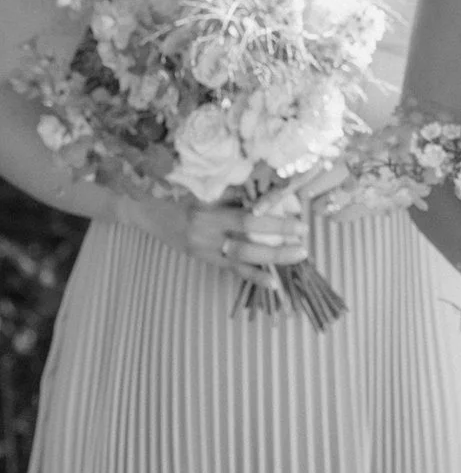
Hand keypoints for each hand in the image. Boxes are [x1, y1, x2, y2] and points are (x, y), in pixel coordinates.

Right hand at [120, 184, 311, 276]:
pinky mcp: (202, 258)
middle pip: (248, 243)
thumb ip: (236, 195)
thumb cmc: (178, 194)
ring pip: (241, 259)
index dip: (275, 224)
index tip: (299, 224)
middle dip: (278, 246)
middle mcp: (205, 234)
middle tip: (304, 247)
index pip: (248, 220)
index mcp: (207, 212)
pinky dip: (253, 276)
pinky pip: (230, 269)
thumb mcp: (205, 190)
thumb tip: (271, 196)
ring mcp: (203, 249)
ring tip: (296, 259)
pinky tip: (273, 282)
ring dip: (271, 260)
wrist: (145, 211)